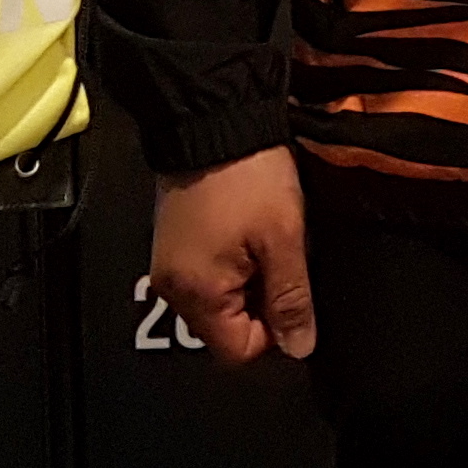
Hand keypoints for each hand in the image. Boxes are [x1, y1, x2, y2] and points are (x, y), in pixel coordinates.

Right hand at [151, 146, 315, 364]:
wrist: (215, 117)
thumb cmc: (250, 178)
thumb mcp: (283, 240)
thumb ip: (291, 300)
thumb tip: (299, 349)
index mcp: (195, 294)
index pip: (237, 351)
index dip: (273, 331)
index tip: (292, 293)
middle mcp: (172, 287)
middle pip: (225, 327)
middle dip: (261, 302)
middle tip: (282, 258)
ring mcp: (168, 263)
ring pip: (219, 298)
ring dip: (249, 279)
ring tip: (266, 239)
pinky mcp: (172, 240)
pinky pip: (207, 273)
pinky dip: (233, 261)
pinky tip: (249, 229)